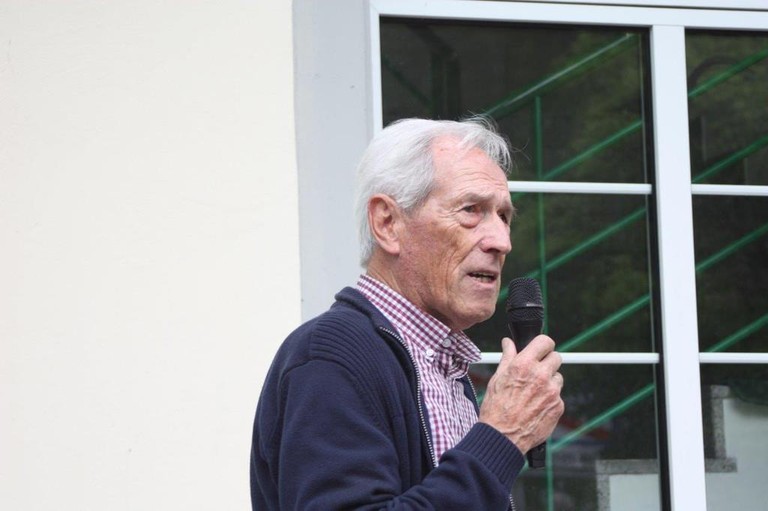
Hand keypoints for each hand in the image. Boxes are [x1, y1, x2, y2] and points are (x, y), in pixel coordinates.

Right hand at [478, 335, 563, 453]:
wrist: (502, 437)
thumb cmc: (496, 408)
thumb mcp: (497, 378)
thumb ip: (507, 357)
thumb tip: (508, 343)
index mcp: (524, 365)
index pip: (545, 342)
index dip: (543, 345)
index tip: (540, 350)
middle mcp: (540, 375)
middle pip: (556, 357)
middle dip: (547, 362)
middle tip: (536, 372)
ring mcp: (552, 391)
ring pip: (558, 377)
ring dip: (549, 381)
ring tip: (533, 393)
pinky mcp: (558, 406)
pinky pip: (558, 396)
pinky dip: (550, 399)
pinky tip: (536, 406)